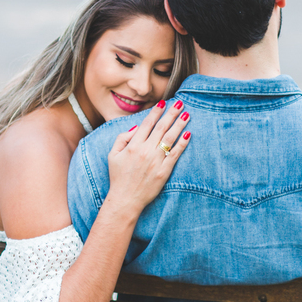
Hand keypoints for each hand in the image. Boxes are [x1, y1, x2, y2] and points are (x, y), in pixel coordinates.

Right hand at [105, 100, 190, 216]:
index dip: (156, 112)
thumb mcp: (113, 155)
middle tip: (179, 103)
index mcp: (133, 145)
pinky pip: (175, 154)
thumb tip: (136, 127)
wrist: (125, 199)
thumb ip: (122, 138)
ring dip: (179, 125)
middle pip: (161, 127)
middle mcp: (145, 151)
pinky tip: (188, 135)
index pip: (147, 124)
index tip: (163, 102)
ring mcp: (156, 161)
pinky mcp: (164, 171)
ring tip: (186, 114)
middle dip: (171, 114)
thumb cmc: (118, 177)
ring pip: (170, 138)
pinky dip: (182, 144)